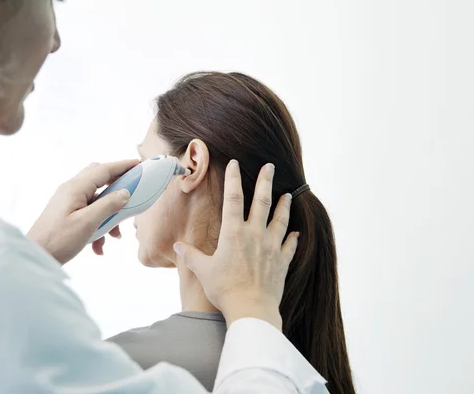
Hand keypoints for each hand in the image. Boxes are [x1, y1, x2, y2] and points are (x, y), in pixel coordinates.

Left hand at [27, 159, 138, 264]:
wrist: (36, 255)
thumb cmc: (58, 240)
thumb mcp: (88, 223)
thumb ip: (108, 205)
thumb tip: (125, 193)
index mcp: (75, 188)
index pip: (104, 170)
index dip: (122, 166)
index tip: (138, 164)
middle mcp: (71, 190)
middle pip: (99, 179)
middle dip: (117, 188)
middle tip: (131, 195)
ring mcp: (68, 201)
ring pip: (96, 199)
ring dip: (109, 214)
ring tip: (114, 235)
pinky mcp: (67, 213)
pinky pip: (89, 212)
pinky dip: (98, 225)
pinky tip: (99, 245)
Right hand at [173, 160, 298, 329]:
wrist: (252, 310)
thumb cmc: (225, 290)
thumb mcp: (203, 271)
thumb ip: (191, 255)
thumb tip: (178, 245)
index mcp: (233, 233)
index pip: (233, 199)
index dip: (234, 179)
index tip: (235, 164)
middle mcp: (255, 235)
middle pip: (262, 201)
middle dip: (265, 182)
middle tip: (270, 166)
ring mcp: (271, 247)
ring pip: (280, 219)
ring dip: (284, 205)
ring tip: (288, 194)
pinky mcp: (282, 262)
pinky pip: (290, 245)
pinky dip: (293, 238)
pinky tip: (296, 232)